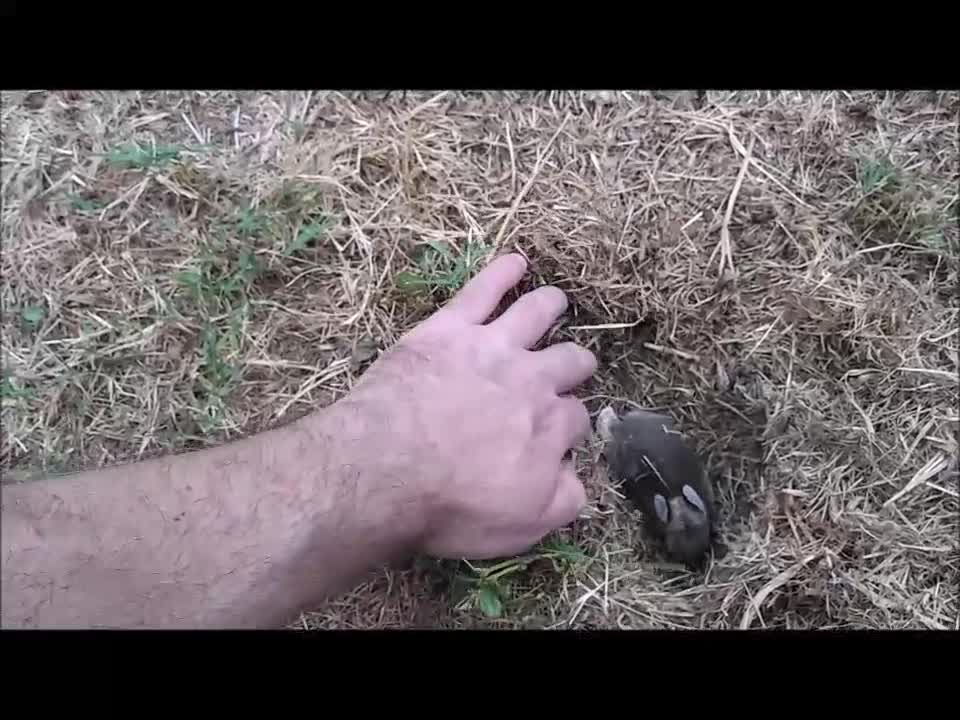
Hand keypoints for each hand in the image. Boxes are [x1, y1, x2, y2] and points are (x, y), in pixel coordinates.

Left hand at [352, 253, 596, 558]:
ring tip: (557, 300)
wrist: (384, 470)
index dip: (569, 424)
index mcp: (550, 426)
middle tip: (574, 364)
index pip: (576, 417)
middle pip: (568, 361)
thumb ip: (563, 499)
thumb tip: (576, 476)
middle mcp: (532, 379)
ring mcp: (491, 347)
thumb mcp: (523, 524)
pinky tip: (514, 262)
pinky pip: (482, 290)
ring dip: (550, 306)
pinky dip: (501, 272)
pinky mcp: (449, 328)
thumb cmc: (451, 504)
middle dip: (576, 363)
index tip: (559, 432)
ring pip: (535, 314)